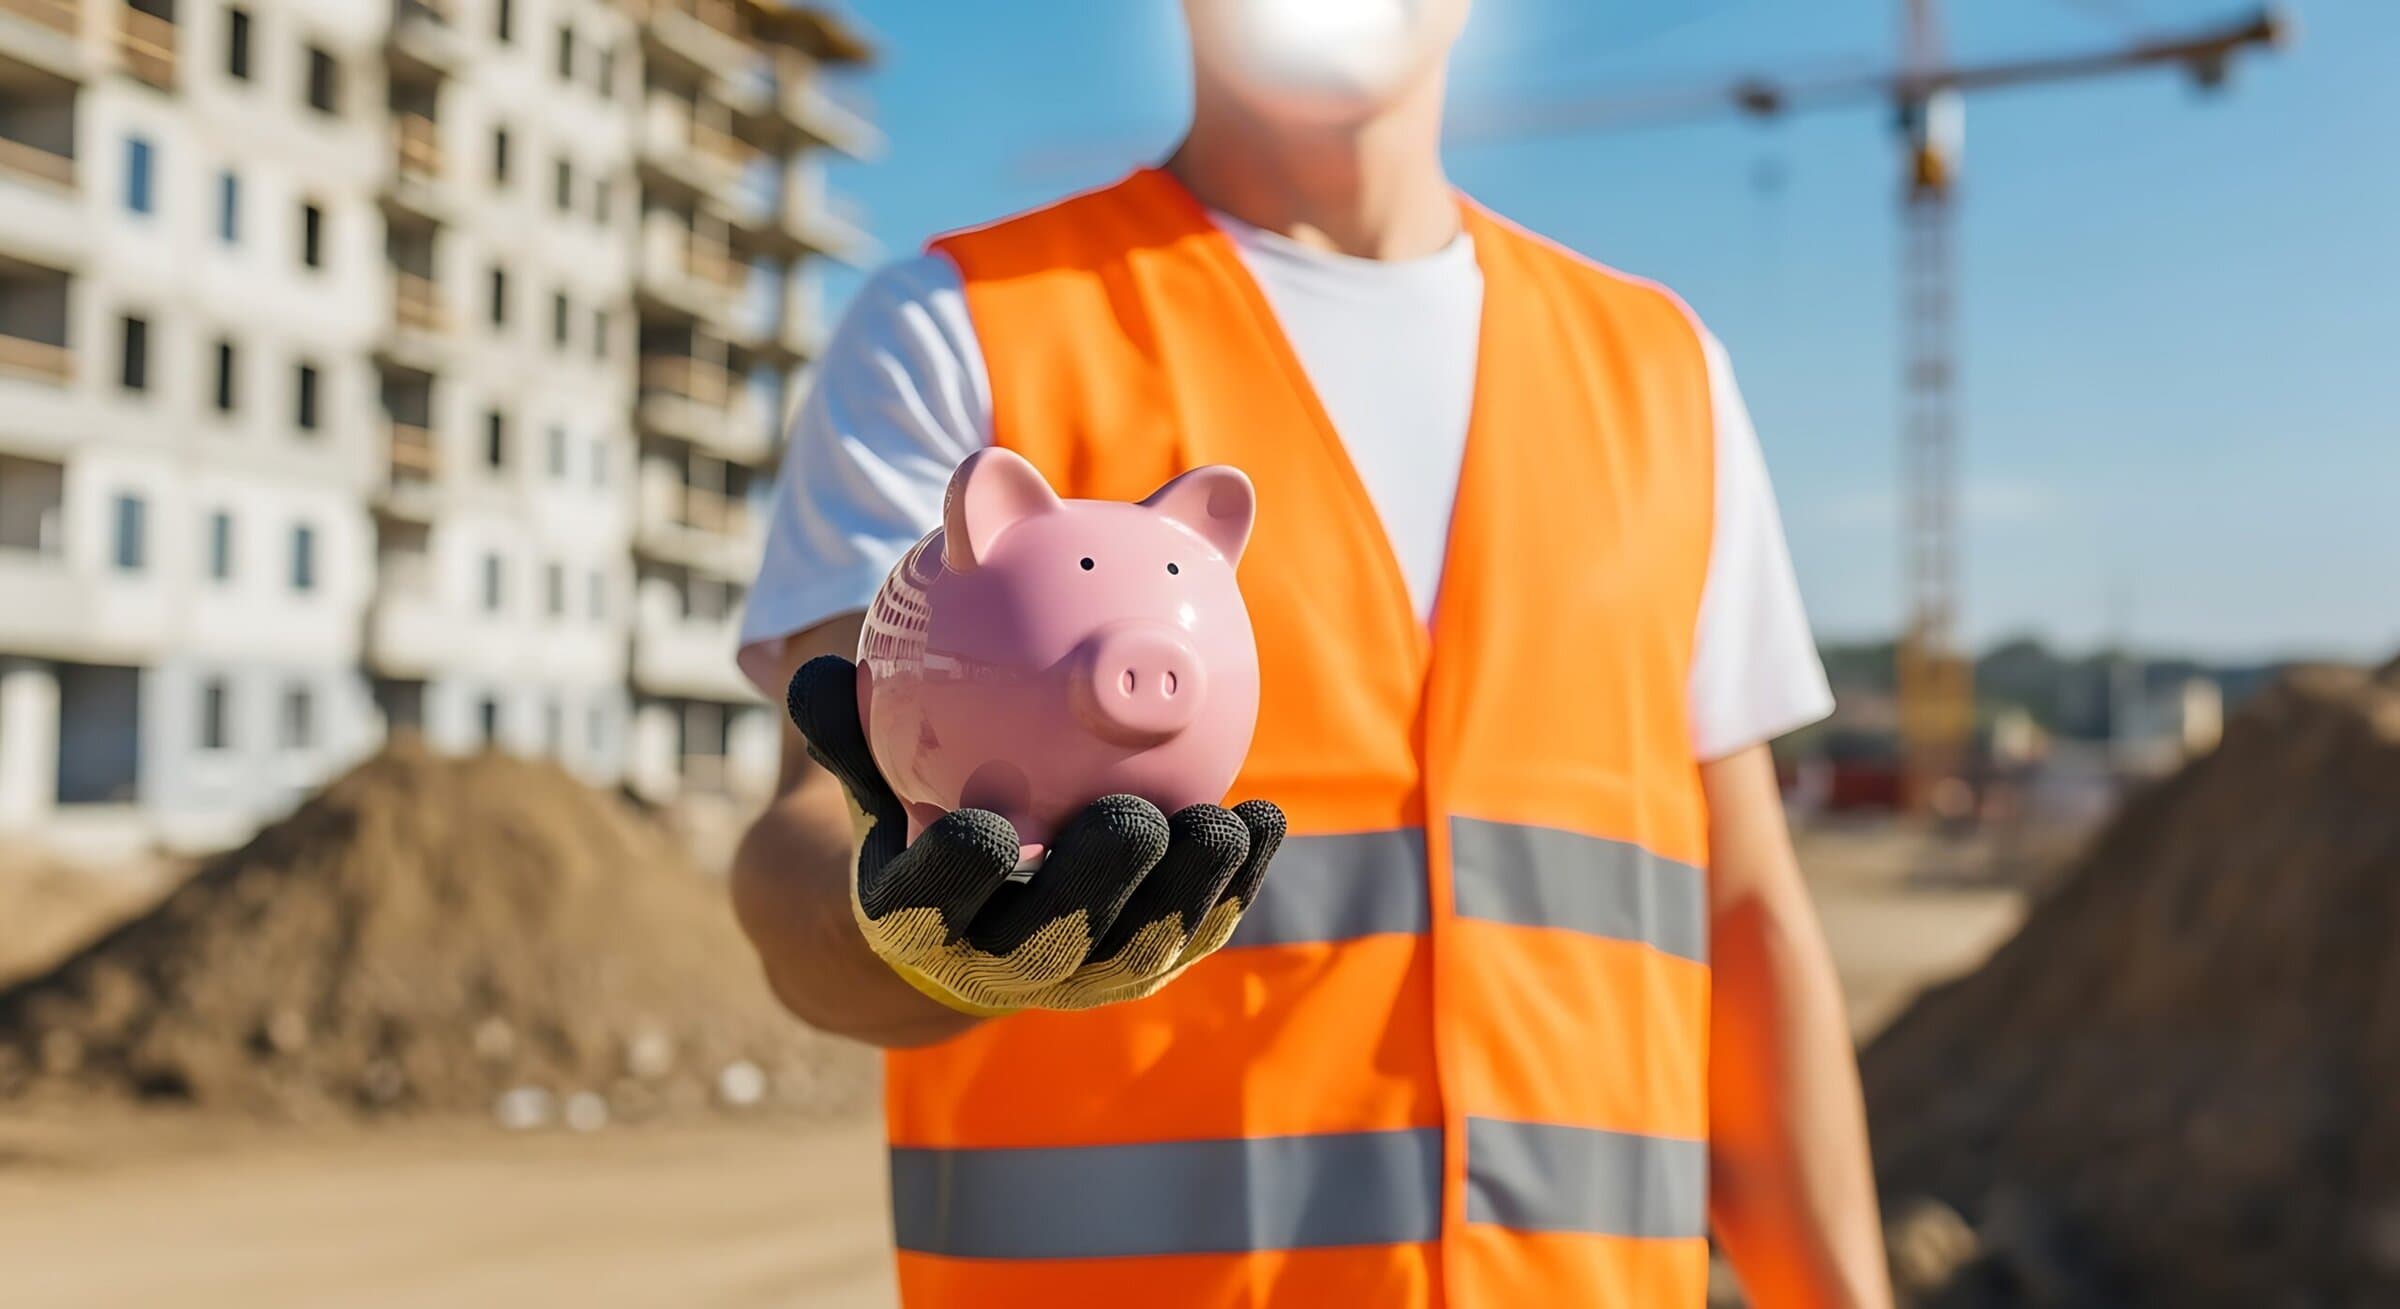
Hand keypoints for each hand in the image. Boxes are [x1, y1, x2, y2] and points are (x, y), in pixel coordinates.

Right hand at [785, 654, 1283, 1015]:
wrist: (960, 914)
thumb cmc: (916, 811)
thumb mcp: (874, 772)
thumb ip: (846, 722)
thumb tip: (807, 663)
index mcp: (918, 922)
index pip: (931, 907)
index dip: (957, 880)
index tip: (988, 829)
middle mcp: (999, 965)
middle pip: (1051, 940)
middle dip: (1098, 890)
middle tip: (1137, 819)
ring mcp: (1079, 976)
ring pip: (1136, 948)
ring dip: (1185, 895)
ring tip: (1227, 826)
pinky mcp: (1142, 966)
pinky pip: (1191, 931)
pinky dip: (1229, 888)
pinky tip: (1263, 823)